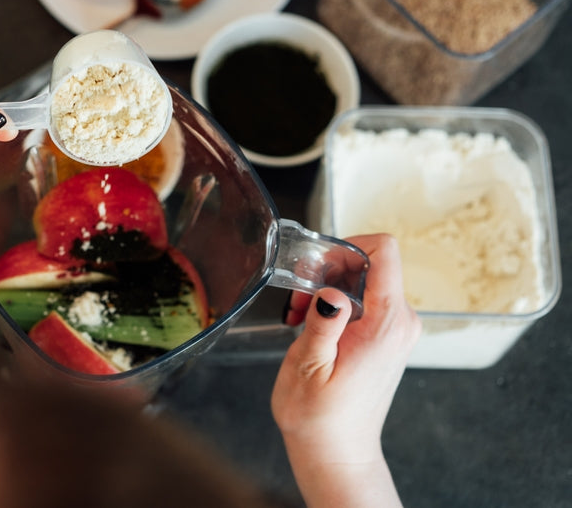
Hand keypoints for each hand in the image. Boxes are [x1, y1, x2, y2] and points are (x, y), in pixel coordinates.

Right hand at [271, 233, 420, 506]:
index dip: (348, 245)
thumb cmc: (321, 418)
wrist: (336, 452)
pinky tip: (311, 323)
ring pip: (364, 279)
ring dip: (327, 286)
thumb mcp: (310, 368)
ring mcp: (396, 328)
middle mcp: (400, 322)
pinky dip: (335, 302)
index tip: (317, 263)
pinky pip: (364, 299)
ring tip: (299, 314)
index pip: (385, 252)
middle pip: (370, 262)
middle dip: (329, 269)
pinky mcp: (386, 336)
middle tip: (298, 297)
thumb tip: (331, 292)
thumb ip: (323, 325)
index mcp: (386, 324)